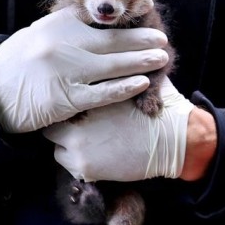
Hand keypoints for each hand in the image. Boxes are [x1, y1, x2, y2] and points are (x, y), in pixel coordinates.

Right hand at [0, 6, 168, 133]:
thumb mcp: (37, 35)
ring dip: (141, 61)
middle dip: (142, 39)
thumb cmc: (16, 65)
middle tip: (163, 39)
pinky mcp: (66, 98)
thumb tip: (98, 19)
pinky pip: (103, 92)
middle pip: (112, 40)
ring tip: (162, 58)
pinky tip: (142, 83)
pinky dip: (125, 87)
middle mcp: (63, 44)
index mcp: (57, 25)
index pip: (98, 17)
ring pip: (113, 65)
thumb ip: (66, 26)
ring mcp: (65, 71)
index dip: (125, 17)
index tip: (146, 12)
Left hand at [43, 81, 193, 181]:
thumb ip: (121, 71)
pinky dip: (77, 160)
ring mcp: (76, 144)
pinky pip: (67, 164)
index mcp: (89, 94)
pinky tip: (95, 155)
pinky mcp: (83, 166)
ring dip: (67, 144)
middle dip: (63, 123)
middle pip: (52, 122)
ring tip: (88, 142)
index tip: (75, 107)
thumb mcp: (139, 80)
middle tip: (77, 126)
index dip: (67, 102)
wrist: (172, 140)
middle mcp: (76, 118)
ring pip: (56, 145)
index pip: (63, 96)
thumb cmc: (158, 108)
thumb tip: (117, 57)